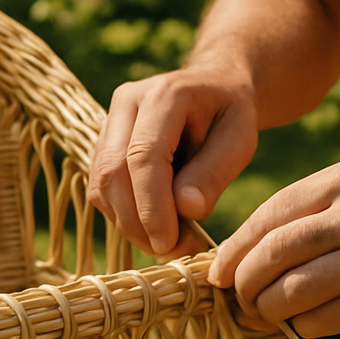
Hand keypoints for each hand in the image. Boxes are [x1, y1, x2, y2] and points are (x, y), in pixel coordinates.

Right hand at [87, 66, 258, 255]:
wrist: (213, 88)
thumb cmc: (229, 115)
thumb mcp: (239, 140)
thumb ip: (214, 173)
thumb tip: (187, 210)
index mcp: (164, 94)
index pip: (143, 156)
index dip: (152, 206)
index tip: (171, 242)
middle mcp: (127, 101)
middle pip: (112, 172)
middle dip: (137, 222)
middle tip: (171, 250)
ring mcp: (109, 120)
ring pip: (100, 184)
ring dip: (128, 224)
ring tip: (167, 243)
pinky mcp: (102, 142)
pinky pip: (100, 188)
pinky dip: (122, 216)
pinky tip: (152, 226)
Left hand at [207, 161, 339, 336]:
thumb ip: (311, 210)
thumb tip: (244, 251)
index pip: (271, 215)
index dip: (237, 249)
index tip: (219, 272)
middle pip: (275, 254)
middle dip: (245, 283)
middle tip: (238, 299)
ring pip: (294, 292)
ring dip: (268, 310)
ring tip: (264, 314)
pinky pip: (323, 319)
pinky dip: (303, 326)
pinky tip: (306, 322)